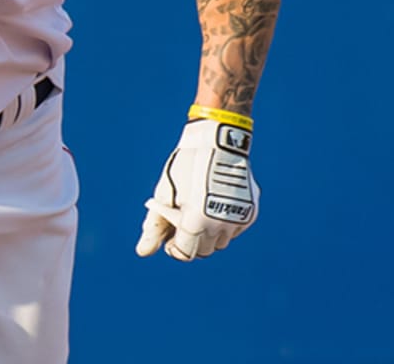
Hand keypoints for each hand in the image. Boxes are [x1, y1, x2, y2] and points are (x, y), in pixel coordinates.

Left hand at [135, 117, 258, 260]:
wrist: (218, 141)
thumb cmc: (186, 166)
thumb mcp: (165, 194)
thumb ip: (154, 226)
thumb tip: (142, 252)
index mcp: (196, 222)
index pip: (184, 253)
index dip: (174, 248)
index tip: (170, 238)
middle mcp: (220, 225)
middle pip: (204, 251)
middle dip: (191, 240)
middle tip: (184, 219)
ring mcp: (238, 219)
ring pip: (221, 242)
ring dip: (209, 234)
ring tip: (200, 208)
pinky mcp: (250, 211)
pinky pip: (235, 229)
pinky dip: (224, 223)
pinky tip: (216, 202)